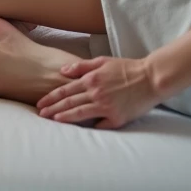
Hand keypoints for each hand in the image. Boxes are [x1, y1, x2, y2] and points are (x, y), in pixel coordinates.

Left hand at [36, 56, 161, 128]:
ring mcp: (107, 107)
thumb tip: (62, 70)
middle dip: (52, 109)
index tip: (39, 103)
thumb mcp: (102, 61)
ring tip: (53, 120)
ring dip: (65, 118)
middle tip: (40, 114)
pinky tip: (82, 129)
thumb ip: (82, 66)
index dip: (50, 97)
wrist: (151, 78)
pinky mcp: (118, 118)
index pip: (65, 90)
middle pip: (69, 102)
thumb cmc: (127, 68)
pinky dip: (92, 126)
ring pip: (80, 114)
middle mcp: (96, 93)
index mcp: (91, 79)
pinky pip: (101, 125)